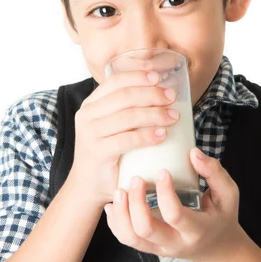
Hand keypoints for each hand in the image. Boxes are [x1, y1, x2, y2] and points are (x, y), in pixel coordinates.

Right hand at [68, 70, 179, 207]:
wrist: (89, 185)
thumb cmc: (108, 151)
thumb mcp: (113, 125)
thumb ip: (127, 109)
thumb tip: (162, 92)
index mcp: (91, 103)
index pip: (115, 81)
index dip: (138, 76)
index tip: (159, 78)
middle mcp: (87, 115)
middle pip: (124, 96)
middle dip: (152, 94)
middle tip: (172, 98)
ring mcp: (90, 133)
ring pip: (128, 116)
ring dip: (154, 114)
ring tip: (173, 117)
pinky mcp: (98, 151)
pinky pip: (127, 139)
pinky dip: (147, 136)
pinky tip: (162, 135)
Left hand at [104, 147, 244, 261]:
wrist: (216, 247)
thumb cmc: (221, 216)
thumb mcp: (228, 194)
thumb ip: (214, 172)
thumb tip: (193, 153)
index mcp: (196, 230)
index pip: (174, 215)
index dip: (165, 192)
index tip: (164, 171)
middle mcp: (175, 243)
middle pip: (146, 229)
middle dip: (135, 203)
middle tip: (136, 178)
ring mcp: (159, 248)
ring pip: (130, 238)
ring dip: (120, 214)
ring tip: (119, 190)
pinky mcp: (149, 247)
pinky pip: (126, 239)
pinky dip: (115, 222)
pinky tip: (114, 203)